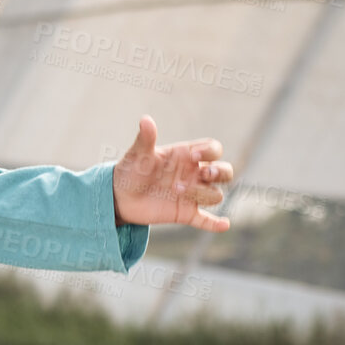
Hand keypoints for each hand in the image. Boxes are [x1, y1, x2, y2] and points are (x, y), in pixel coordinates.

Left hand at [112, 115, 234, 231]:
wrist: (119, 196)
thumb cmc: (131, 170)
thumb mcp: (137, 155)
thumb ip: (145, 139)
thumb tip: (145, 120)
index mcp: (186, 156)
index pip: (213, 149)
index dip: (210, 152)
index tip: (194, 156)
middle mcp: (193, 174)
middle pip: (224, 171)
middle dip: (220, 172)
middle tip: (204, 174)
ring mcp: (192, 194)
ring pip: (216, 195)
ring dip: (202, 194)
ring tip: (177, 191)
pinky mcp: (185, 213)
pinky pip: (206, 220)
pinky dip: (215, 224)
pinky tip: (224, 225)